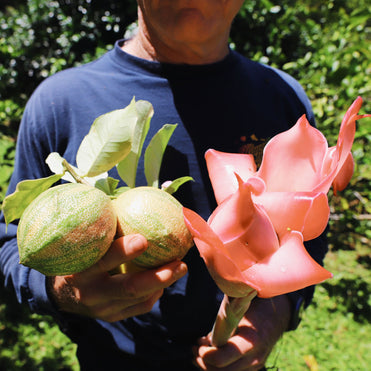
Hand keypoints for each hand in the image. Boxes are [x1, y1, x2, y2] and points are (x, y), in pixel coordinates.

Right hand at [47, 234, 187, 321]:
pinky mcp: (112, 316)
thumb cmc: (79, 256)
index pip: (103, 261)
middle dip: (158, 276)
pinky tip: (163, 282)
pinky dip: (155, 294)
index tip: (143, 239)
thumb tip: (144, 192)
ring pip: (139, 299)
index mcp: (80, 270)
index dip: (123, 251)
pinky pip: (139, 307)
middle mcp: (90, 292)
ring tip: (180, 267)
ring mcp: (102, 308)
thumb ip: (107, 223)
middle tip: (180, 262)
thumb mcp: (85, 241)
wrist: (61, 293)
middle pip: (129, 287)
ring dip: (163, 283)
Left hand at [194, 295, 290, 369]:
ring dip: (208, 367)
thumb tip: (206, 340)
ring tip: (197, 354)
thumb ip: (223, 325)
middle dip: (204, 363)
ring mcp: (255, 365)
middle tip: (194, 350)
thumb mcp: (240, 311)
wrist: (278, 315)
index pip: (222, 358)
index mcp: (250, 341)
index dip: (206, 354)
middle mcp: (254, 358)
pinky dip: (218, 367)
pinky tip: (209, 356)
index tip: (198, 345)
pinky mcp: (253, 367)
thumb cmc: (256, 309)